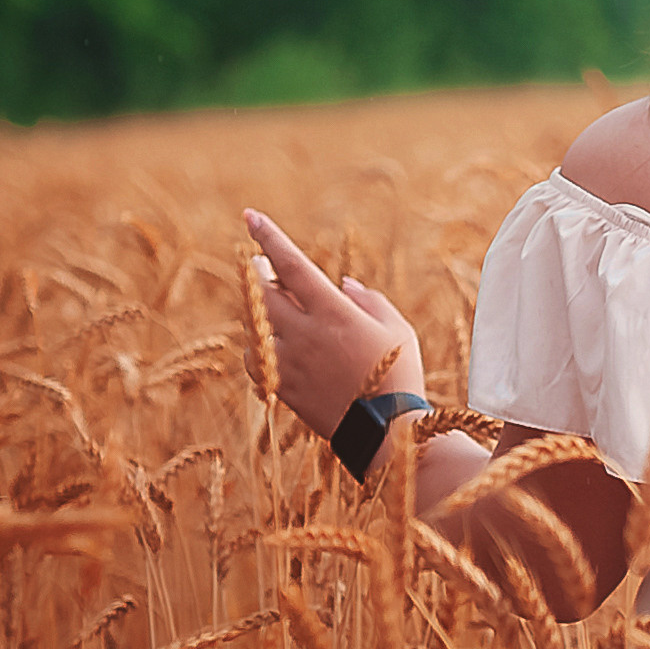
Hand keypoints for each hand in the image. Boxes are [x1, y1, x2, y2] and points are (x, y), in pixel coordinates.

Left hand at [241, 208, 427, 445]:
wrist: (387, 432)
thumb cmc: (400, 376)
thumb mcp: (396, 329)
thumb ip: (369, 301)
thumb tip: (342, 285)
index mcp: (333, 312)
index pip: (291, 264)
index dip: (268, 238)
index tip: (250, 216)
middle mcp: (305, 333)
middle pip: (261, 292)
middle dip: (257, 274)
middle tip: (258, 266)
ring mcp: (290, 362)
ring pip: (254, 326)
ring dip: (259, 312)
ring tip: (273, 309)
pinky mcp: (283, 388)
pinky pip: (256, 360)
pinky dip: (259, 348)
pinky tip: (271, 347)